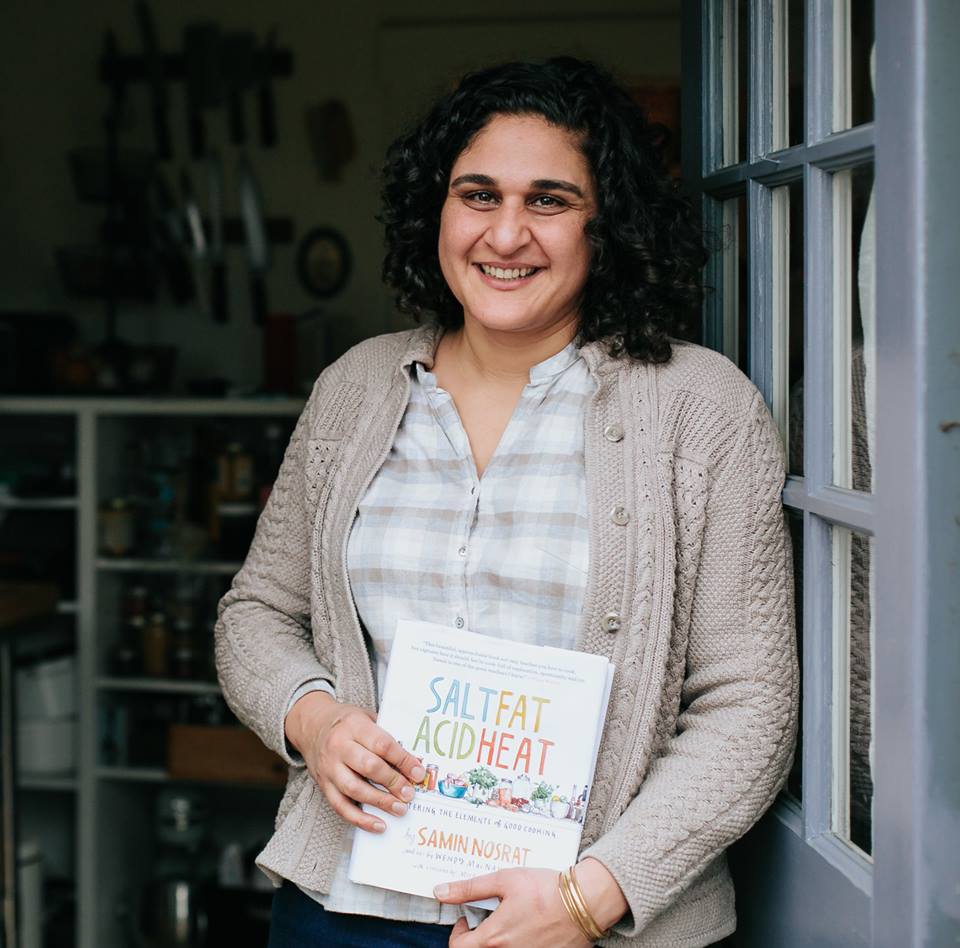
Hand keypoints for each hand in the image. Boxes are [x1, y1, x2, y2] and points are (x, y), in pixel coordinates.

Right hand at [284, 691, 425, 833]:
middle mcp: (339, 746)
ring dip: (380, 802)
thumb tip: (415, 760)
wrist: (312, 726)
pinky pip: (341, 806)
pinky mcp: (323, 785)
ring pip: (354, 789)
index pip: (382, 744)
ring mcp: (329, 767)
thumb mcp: (367, 718)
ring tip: (400, 809)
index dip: (403, 760)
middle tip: (410, 793)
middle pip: (369, 767)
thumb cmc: (347, 723)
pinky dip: (360, 819)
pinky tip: (379, 825)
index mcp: (354, 726)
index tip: (418, 773)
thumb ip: (387, 735)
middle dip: (393, 782)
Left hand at [433, 868, 591, 947]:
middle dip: (476, 939)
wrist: (583, 902)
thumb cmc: (545, 889)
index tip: (466, 918)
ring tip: (509, 920)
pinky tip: (528, 926)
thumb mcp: (504, 880)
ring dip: (498, 940)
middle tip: (485, 920)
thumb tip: (441, 891)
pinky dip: (519, 943)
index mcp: (495, 938)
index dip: (457, 933)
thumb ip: (470, 887)